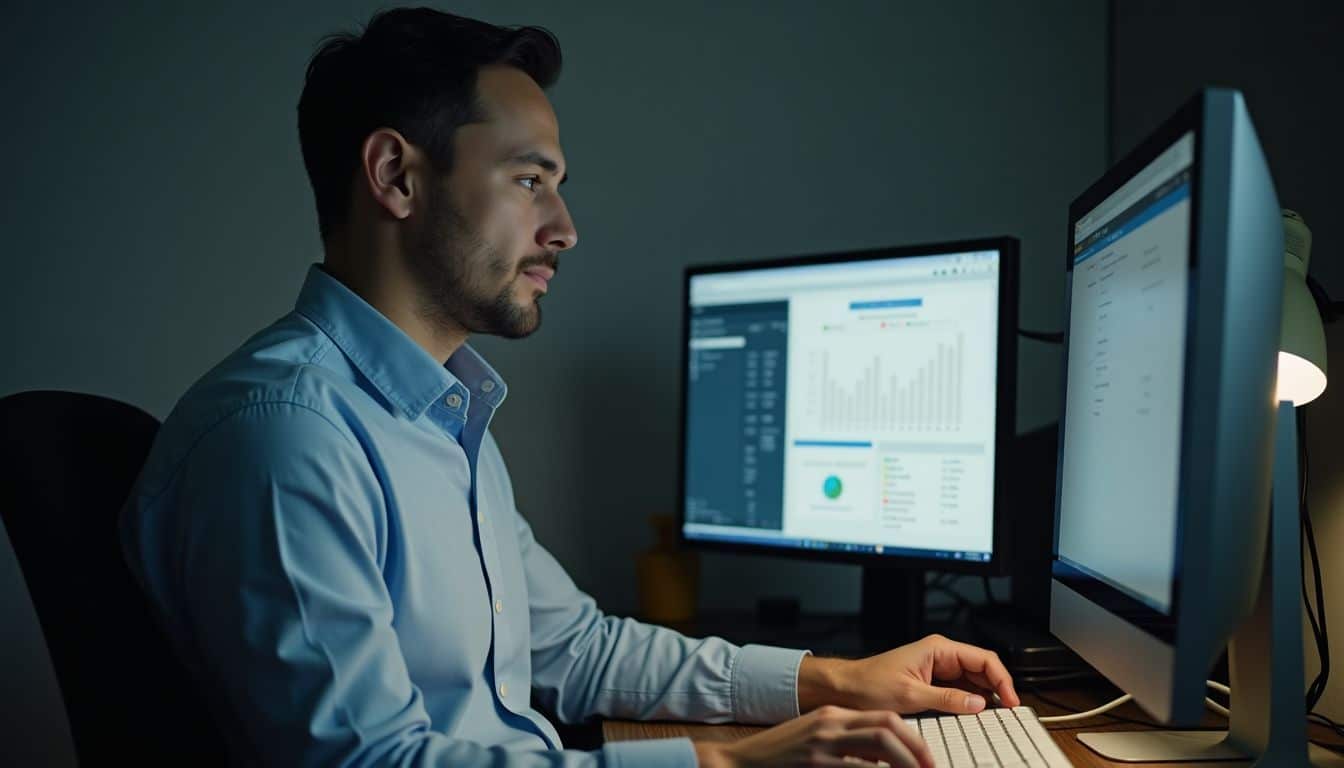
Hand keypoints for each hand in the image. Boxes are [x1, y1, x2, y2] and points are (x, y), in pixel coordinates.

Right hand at [694, 705, 932, 767]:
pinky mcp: (813, 764)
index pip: (885, 718)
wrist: (738, 763)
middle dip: (916, 751)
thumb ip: (847, 742)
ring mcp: (821, 745)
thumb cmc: (780, 756)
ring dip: (904, 764)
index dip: (913, 740)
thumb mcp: (815, 738)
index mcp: (834, 715)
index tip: (927, 761)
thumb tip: (882, 759)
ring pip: (878, 747)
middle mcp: (830, 724)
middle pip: (888, 729)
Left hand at [798, 634, 1019, 715]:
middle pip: (982, 669)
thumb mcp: (910, 695)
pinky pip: (959, 690)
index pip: (983, 658)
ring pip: (973, 681)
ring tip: (995, 716)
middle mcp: (940, 655)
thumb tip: (978, 704)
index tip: (1012, 700)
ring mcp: (937, 669)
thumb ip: (947, 699)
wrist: (845, 689)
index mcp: (938, 648)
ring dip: (985, 697)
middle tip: (1008, 713)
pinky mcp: (931, 683)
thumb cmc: (869, 684)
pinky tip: (974, 715)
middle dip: (998, 689)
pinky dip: (970, 702)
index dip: (1003, 679)